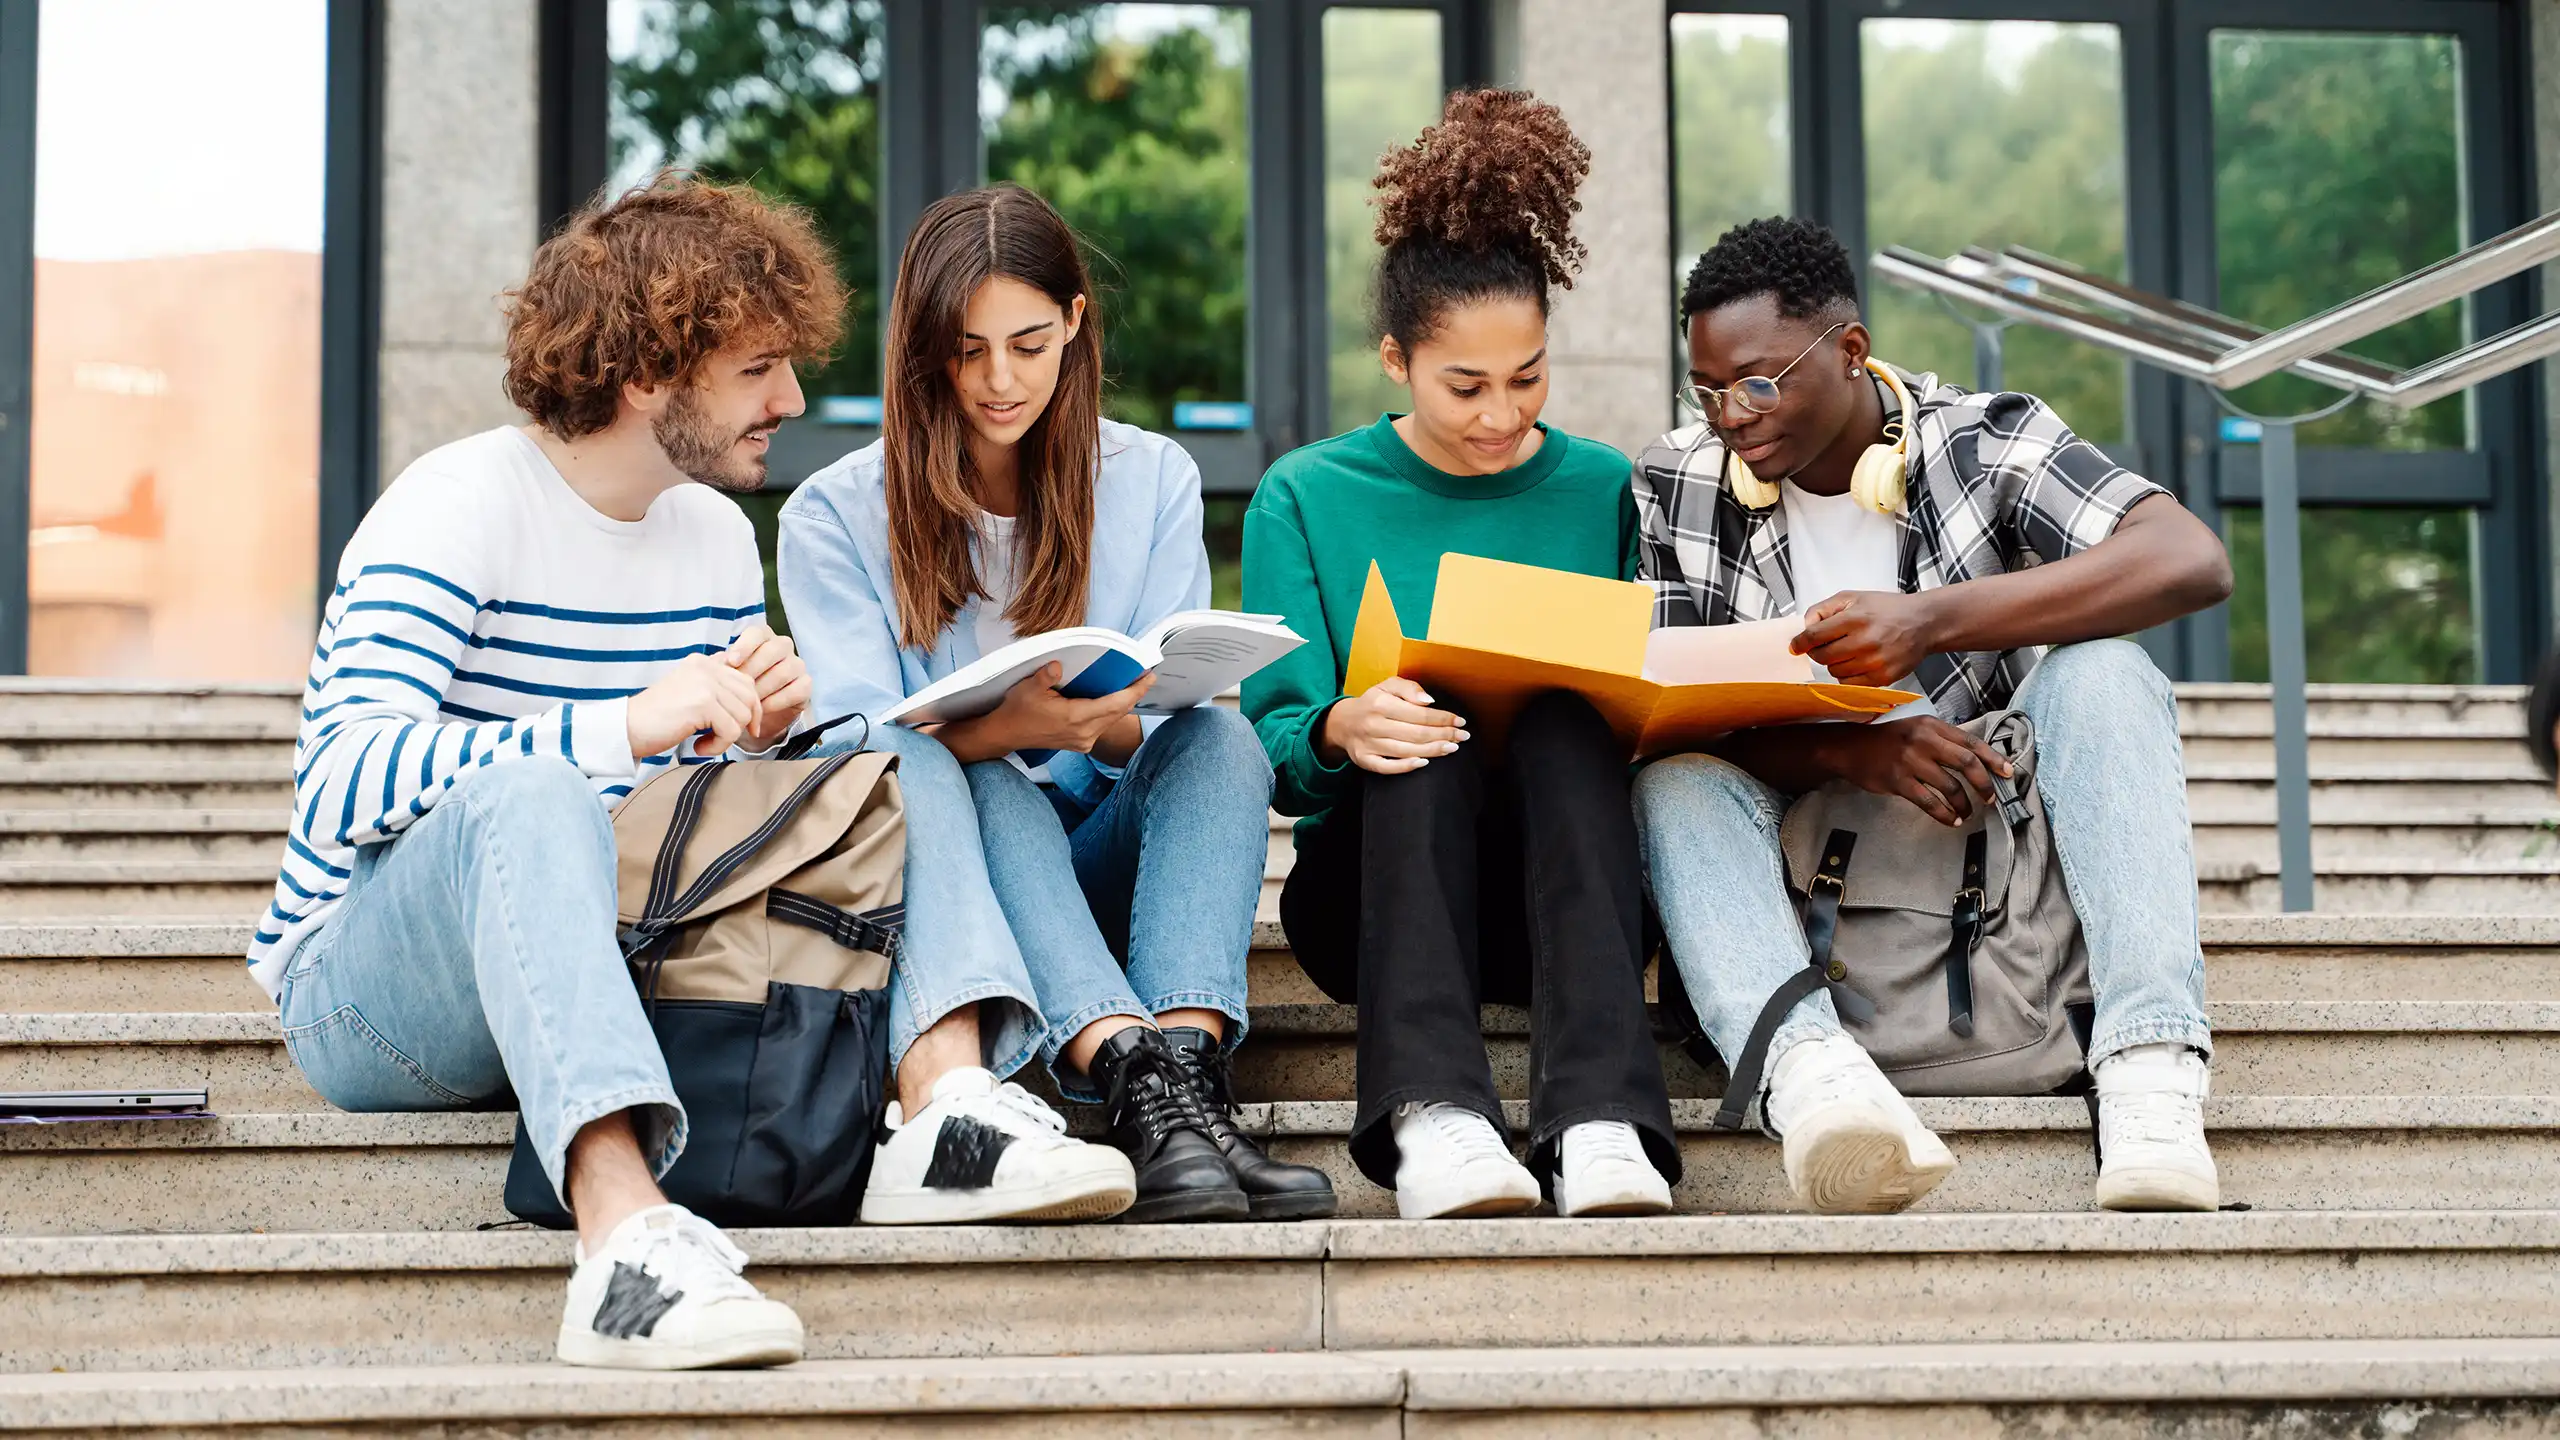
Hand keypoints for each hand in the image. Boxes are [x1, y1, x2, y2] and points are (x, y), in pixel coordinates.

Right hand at [628, 653, 763, 758]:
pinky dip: (718, 746)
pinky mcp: (703, 704)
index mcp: (703, 662)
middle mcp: (705, 667)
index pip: (745, 680)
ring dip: (727, 737)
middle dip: (744, 722)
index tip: (744, 726)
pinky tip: (699, 747)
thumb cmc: (658, 717)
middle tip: (726, 738)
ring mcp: (704, 684)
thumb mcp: (689, 692)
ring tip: (705, 742)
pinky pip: (731, 731)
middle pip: (750, 696)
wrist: (627, 728)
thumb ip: (714, 686)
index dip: (751, 706)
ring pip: (742, 715)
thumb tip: (751, 697)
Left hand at [726, 622, 810, 748]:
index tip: (731, 662)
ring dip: (763, 688)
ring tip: (747, 702)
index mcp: (763, 637)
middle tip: (736, 688)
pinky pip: (796, 690)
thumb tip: (716, 663)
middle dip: (753, 670)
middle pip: (773, 650)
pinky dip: (777, 700)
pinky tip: (762, 709)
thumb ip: (722, 665)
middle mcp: (783, 646)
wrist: (754, 712)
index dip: (745, 646)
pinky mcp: (805, 684)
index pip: (757, 633)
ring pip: (784, 671)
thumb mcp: (726, 674)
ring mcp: (797, 664)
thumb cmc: (738, 686)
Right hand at [974, 663, 1156, 756]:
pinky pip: (1103, 725)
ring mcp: (1083, 741)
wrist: (1007, 734)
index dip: (1134, 691)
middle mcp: (1084, 733)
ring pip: (1112, 719)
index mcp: (1075, 718)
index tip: (1149, 677)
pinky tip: (1114, 699)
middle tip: (1146, 676)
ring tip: (1134, 685)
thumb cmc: (1018, 710)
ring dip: (1124, 703)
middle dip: (1134, 694)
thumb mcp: (1028, 688)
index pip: (1114, 704)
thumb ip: (1045, 676)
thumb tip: (1058, 665)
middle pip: (1118, 712)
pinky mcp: (1080, 744)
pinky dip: (1112, 711)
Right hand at [1320, 677, 1468, 775]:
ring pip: (1406, 750)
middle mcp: (1373, 724)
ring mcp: (1368, 744)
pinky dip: (1407, 766)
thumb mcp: (1387, 686)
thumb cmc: (1373, 703)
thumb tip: (1429, 701)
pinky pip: (1387, 767)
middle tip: (1462, 737)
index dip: (1443, 718)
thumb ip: (1409, 688)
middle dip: (1444, 735)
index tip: (1460, 721)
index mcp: (1380, 703)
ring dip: (1433, 750)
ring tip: (1452, 748)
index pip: (1419, 714)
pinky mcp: (1364, 760)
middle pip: (1416, 733)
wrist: (1342, 722)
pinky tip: (1424, 762)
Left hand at [1792, 590, 1938, 688]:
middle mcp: (1866, 641)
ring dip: (1834, 663)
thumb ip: (1824, 609)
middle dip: (1818, 652)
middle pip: (1822, 656)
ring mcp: (1875, 662)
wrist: (1923, 623)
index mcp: (1856, 618)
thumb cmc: (1887, 609)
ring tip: (1848, 651)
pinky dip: (1847, 675)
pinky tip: (1857, 662)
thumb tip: (1804, 627)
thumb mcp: (1854, 598)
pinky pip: (1850, 684)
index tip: (1795, 646)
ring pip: (1834, 672)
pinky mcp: (1883, 677)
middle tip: (1824, 646)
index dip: (1800, 642)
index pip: (1815, 636)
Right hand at [1827, 717, 2012, 827]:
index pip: (1971, 742)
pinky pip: (1929, 802)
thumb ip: (1943, 740)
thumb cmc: (1888, 740)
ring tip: (1967, 813)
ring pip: (1950, 786)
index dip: (1993, 759)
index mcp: (1932, 726)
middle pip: (1966, 763)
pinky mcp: (1898, 781)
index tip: (2008, 773)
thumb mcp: (1917, 729)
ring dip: (1964, 804)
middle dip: (1984, 784)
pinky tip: (1950, 820)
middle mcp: (1924, 741)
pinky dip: (1944, 814)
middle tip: (1991, 798)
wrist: (1850, 747)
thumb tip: (1976, 761)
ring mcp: (1910, 761)